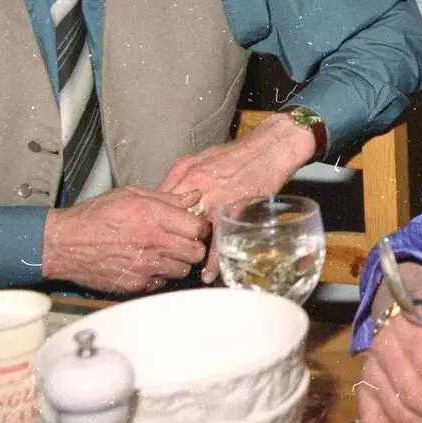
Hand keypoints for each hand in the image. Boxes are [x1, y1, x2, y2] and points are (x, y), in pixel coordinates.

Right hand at [42, 187, 209, 293]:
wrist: (65, 244)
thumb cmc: (94, 216)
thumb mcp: (130, 195)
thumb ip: (166, 198)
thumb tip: (193, 197)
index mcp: (153, 217)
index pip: (198, 227)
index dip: (199, 226)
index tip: (193, 226)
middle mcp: (152, 243)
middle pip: (196, 252)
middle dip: (193, 246)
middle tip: (182, 240)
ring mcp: (145, 267)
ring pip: (182, 269)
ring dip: (178, 261)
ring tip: (162, 252)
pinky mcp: (136, 285)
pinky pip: (162, 282)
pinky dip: (159, 274)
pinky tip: (146, 263)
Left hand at [160, 113, 317, 281]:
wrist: (270, 147)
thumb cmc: (237, 153)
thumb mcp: (200, 157)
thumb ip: (180, 176)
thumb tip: (165, 195)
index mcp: (186, 175)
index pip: (159, 204)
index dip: (154, 223)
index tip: (151, 236)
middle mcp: (196, 188)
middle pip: (172, 222)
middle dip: (167, 241)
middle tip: (163, 257)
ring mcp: (216, 200)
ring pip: (193, 234)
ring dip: (187, 253)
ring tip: (182, 269)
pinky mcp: (235, 210)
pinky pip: (220, 241)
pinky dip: (213, 261)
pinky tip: (207, 275)